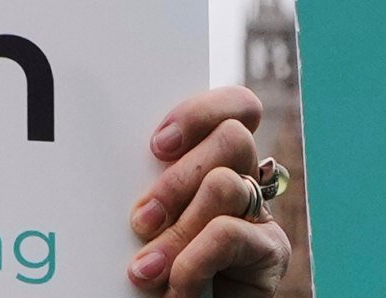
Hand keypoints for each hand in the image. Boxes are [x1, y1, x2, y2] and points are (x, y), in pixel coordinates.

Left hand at [126, 86, 289, 294]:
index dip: (198, 113)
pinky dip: (194, 259)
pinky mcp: (273, 251)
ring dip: (178, 227)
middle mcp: (242, 179)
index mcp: (211, 159)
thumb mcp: (146, 219)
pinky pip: (229, 232)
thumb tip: (112, 157)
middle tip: (142, 220)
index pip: (233, 107)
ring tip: (148, 268)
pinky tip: (177, 286)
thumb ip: (146, 184)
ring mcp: (260, 214)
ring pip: (225, 183)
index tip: (155, 146)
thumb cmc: (151, 273)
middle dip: (177, 178)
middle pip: (232, 137)